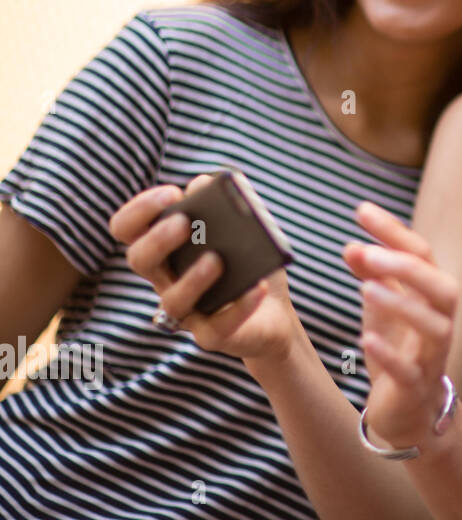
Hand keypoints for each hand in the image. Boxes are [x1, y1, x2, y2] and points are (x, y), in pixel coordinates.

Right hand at [109, 174, 300, 362]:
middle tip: (184, 223)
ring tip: (217, 259)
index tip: (170, 193)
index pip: (129, 229)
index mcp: (166, 250)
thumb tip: (204, 183)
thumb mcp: (243, 230)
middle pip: (140, 261)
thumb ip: (224, 205)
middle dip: (157, 240)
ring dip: (193, 278)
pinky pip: (216, 328)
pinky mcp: (211, 336)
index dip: (139, 211)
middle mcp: (167, 280)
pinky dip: (239, 307)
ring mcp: (186, 312)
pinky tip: (256, 287)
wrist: (275, 313)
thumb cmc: (250, 265)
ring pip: (172, 301)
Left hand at [344, 201, 458, 449]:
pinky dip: (389, 355)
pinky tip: (365, 340)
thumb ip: (371, 277)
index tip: (362, 211)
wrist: (406, 411)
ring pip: (434, 327)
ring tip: (366, 290)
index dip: (394, 232)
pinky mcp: (416, 387)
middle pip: (442, 287)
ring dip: (402, 305)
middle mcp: (441, 322)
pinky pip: (409, 371)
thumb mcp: (381, 309)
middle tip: (368, 253)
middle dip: (408, 267)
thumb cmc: (398, 351)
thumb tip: (352, 244)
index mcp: (432, 297)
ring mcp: (432, 356)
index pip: (423, 255)